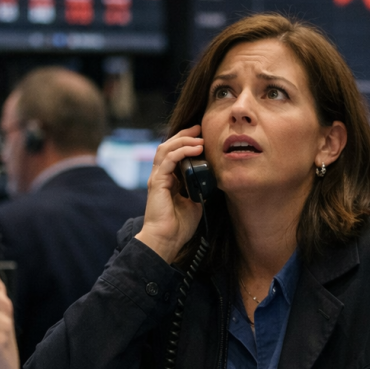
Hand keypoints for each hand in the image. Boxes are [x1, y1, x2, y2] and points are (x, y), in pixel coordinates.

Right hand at [135, 125, 205, 263]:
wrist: (166, 240)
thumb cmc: (179, 226)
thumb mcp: (196, 203)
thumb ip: (200, 190)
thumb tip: (213, 181)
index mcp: (169, 180)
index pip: (175, 153)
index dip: (186, 142)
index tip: (202, 135)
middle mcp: (161, 176)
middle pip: (168, 146)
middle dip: (184, 134)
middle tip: (199, 128)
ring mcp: (157, 178)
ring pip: (166, 149)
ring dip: (183, 140)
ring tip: (199, 138)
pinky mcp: (157, 182)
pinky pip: (168, 160)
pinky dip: (181, 151)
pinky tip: (195, 149)